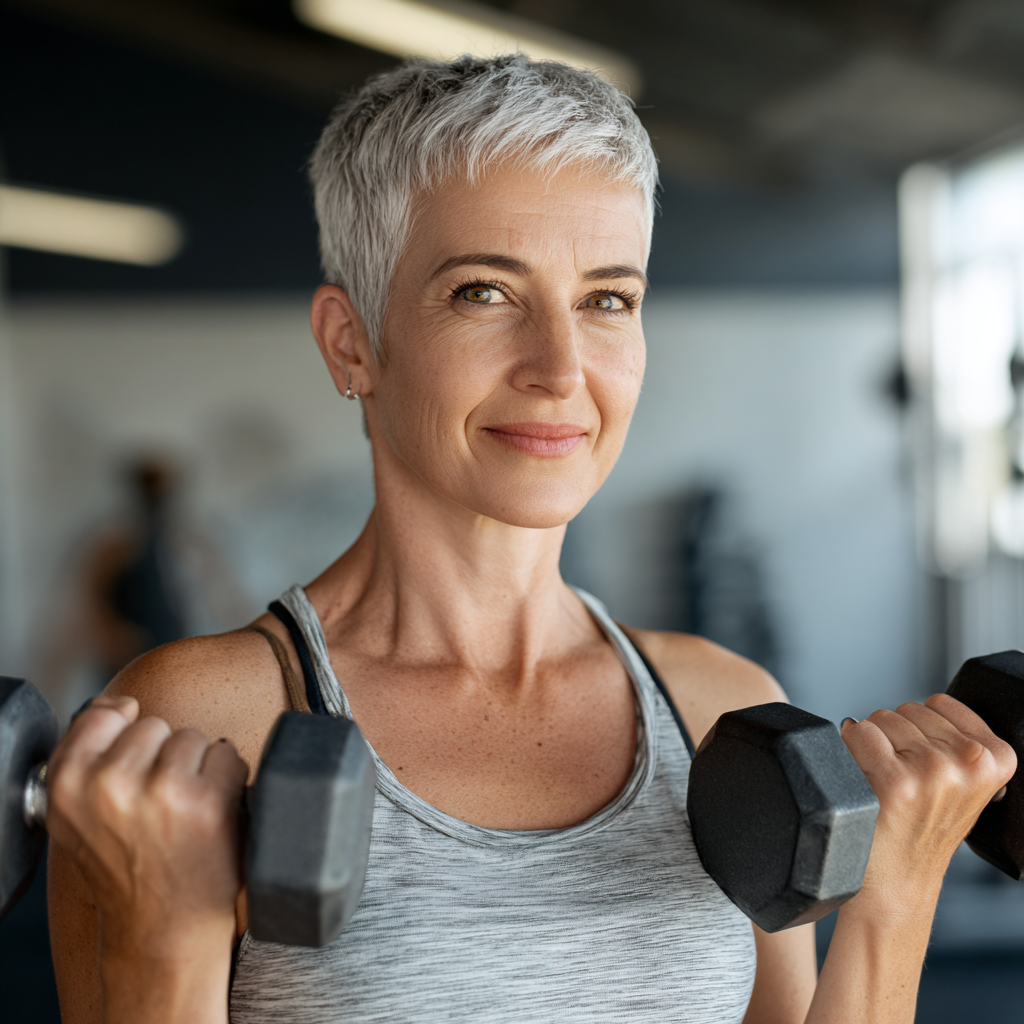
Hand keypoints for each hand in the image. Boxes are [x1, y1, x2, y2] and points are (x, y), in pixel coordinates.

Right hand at [46, 695, 248, 961]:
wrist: (162, 930)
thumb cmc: (126, 866)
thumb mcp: (79, 814)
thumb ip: (87, 753)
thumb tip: (120, 703)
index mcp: (67, 783)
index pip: (104, 714)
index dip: (126, 741)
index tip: (133, 776)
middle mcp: (109, 783)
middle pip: (156, 725)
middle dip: (164, 759)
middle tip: (159, 810)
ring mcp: (161, 790)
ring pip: (194, 737)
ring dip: (198, 770)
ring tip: (184, 816)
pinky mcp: (208, 800)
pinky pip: (228, 755)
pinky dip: (229, 781)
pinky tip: (211, 818)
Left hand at [842, 694, 1016, 906]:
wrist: (898, 882)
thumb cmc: (922, 829)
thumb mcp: (963, 783)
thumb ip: (956, 740)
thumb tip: (926, 704)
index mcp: (996, 759)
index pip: (939, 703)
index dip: (920, 729)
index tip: (924, 762)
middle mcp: (971, 764)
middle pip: (906, 709)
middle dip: (896, 738)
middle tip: (904, 781)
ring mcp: (934, 772)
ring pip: (880, 718)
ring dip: (874, 746)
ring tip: (887, 785)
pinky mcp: (896, 783)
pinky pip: (859, 733)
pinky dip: (851, 749)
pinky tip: (866, 780)